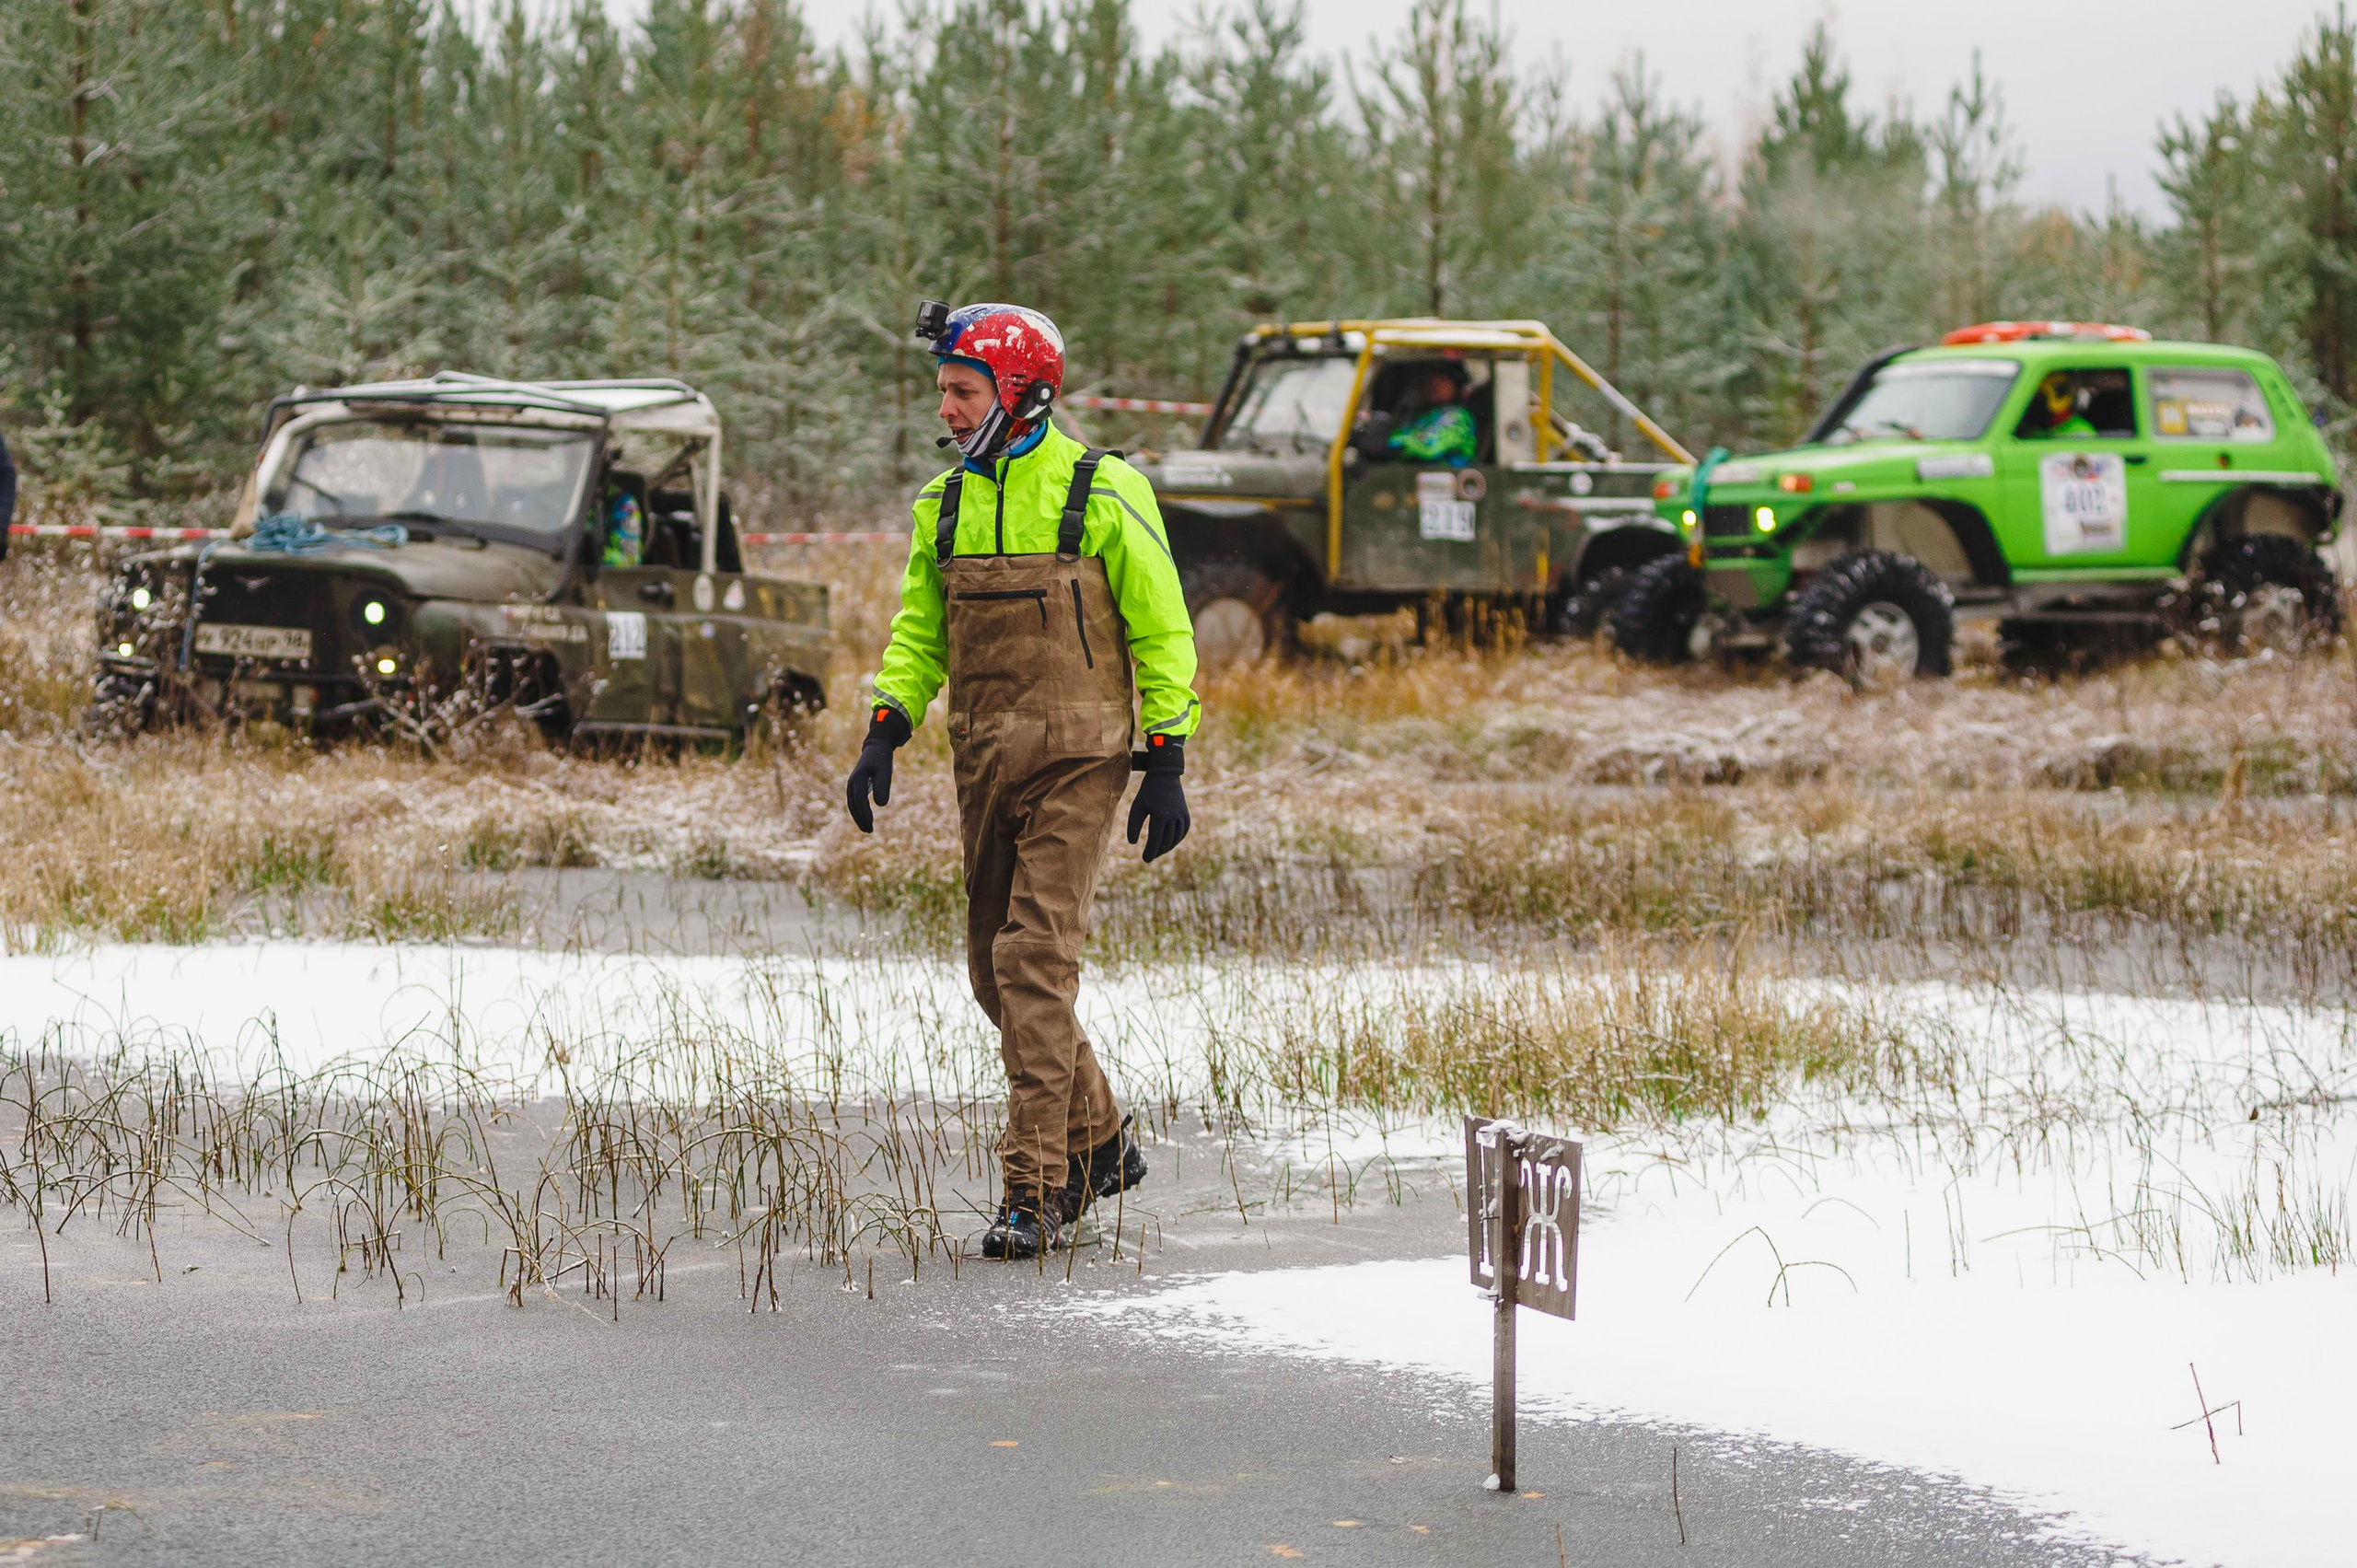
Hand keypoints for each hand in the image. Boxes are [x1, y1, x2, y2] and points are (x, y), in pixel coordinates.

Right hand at [845, 704, 910, 832]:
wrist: (876, 746)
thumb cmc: (882, 758)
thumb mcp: (885, 771)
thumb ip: (883, 786)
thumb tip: (880, 805)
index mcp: (858, 778)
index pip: (859, 800)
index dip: (864, 813)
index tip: (871, 824)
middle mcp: (852, 782)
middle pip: (853, 805)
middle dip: (860, 819)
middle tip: (869, 831)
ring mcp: (852, 783)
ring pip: (852, 804)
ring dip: (858, 817)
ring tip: (867, 828)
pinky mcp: (855, 785)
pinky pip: (854, 801)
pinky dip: (858, 811)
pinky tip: (865, 818)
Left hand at [1126, 735, 1190, 862]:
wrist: (1164, 776)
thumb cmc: (1147, 792)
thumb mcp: (1137, 807)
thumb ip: (1133, 825)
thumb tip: (1133, 843)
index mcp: (1160, 816)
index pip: (1155, 840)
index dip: (1150, 852)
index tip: (1145, 859)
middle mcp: (1173, 817)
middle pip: (1166, 841)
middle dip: (1157, 851)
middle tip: (1150, 857)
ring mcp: (1181, 816)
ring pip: (1176, 838)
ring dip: (1167, 847)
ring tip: (1158, 851)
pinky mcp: (1186, 814)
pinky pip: (1183, 831)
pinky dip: (1177, 839)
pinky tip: (1169, 843)